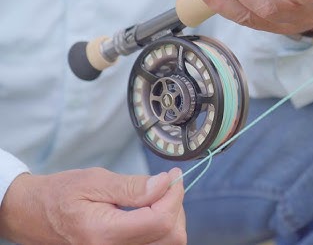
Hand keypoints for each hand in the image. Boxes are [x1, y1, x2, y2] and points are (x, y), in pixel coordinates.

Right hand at [0, 167, 185, 244]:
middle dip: (176, 206)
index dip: (174, 196)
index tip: (173, 176)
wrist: (35, 214)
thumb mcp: (94, 181)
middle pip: (171, 236)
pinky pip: (156, 244)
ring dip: (172, 217)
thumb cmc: (60, 195)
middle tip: (167, 184)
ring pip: (168, 242)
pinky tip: (153, 209)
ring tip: (158, 195)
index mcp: (105, 233)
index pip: (161, 221)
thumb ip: (132, 186)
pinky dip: (163, 227)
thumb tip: (165, 184)